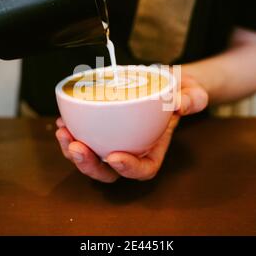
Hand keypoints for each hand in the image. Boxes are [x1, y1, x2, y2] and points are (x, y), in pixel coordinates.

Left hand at [55, 74, 207, 182]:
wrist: (166, 84)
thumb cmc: (179, 93)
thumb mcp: (193, 93)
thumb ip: (192, 100)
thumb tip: (178, 104)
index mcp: (154, 149)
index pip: (144, 169)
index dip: (129, 169)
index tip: (115, 156)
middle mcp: (132, 151)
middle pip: (109, 171)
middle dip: (90, 165)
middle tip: (76, 146)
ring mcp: (114, 142)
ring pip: (91, 158)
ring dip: (72, 150)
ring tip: (63, 131)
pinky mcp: (102, 130)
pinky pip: (84, 138)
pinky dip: (71, 132)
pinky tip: (63, 120)